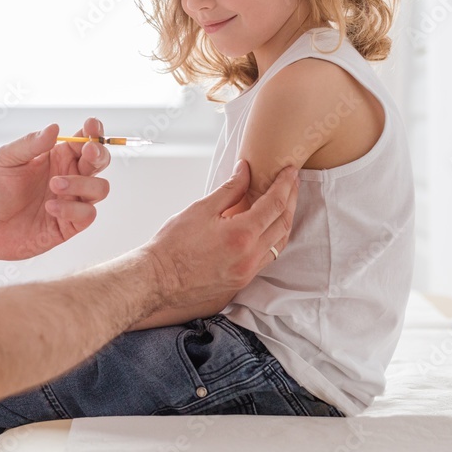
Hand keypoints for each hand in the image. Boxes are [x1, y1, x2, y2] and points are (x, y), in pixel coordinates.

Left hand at [0, 118, 111, 262]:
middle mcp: (69, 177)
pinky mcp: (69, 225)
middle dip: (99, 154)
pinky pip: (87, 214)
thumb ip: (31, 144)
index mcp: (57, 157)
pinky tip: (50, 207)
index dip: (94, 131)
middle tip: (86, 151)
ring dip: (82, 184)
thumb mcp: (6, 159)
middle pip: (100, 162)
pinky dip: (72, 209)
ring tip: (54, 184)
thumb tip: (55, 128)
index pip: (85, 140)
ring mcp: (71, 201)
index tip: (91, 126)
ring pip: (100, 188)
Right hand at [143, 160, 298, 311]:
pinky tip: (268, 228)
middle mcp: (251, 256)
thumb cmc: (173, 245)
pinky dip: (273, 239)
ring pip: (280, 243)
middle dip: (291, 199)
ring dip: (285, 220)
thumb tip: (245, 171)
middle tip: (292, 181)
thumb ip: (229, 189)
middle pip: (283, 223)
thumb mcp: (201, 209)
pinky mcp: (242, 281)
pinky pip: (268, 257)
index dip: (285, 185)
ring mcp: (248, 271)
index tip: (290, 171)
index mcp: (242, 234)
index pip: (275, 204)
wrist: (159, 280)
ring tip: (285, 202)